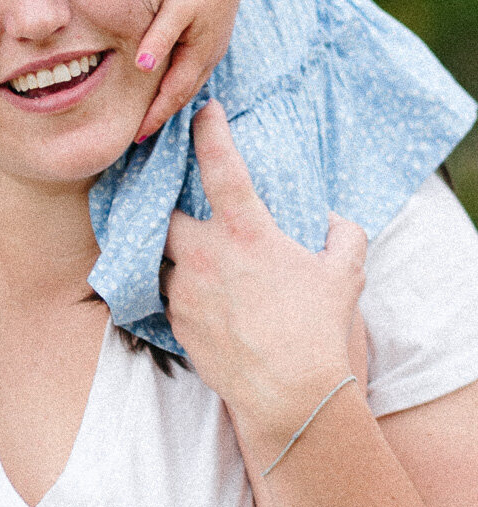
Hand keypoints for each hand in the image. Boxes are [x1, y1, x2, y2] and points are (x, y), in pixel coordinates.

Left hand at [134, 0, 249, 140]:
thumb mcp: (175, 8)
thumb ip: (158, 38)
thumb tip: (141, 67)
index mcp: (198, 53)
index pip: (172, 96)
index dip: (154, 117)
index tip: (135, 136)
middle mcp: (209, 54)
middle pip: (182, 94)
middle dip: (162, 114)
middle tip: (139, 134)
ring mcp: (215, 45)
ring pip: (190, 82)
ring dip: (172, 99)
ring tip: (154, 113)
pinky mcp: (215, 33)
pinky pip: (196, 67)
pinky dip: (182, 81)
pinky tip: (173, 80)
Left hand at [163, 103, 366, 448]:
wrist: (288, 394)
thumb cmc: (318, 332)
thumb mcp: (345, 275)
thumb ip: (343, 237)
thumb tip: (334, 222)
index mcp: (246, 233)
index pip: (220, 167)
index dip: (209, 132)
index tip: (202, 112)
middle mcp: (205, 254)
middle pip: (164, 211)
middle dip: (167, 202)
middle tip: (178, 199)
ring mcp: (184, 289)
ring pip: (161, 255)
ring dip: (172, 252)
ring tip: (189, 255)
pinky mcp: (175, 321)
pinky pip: (166, 294)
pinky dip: (178, 289)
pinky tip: (198, 297)